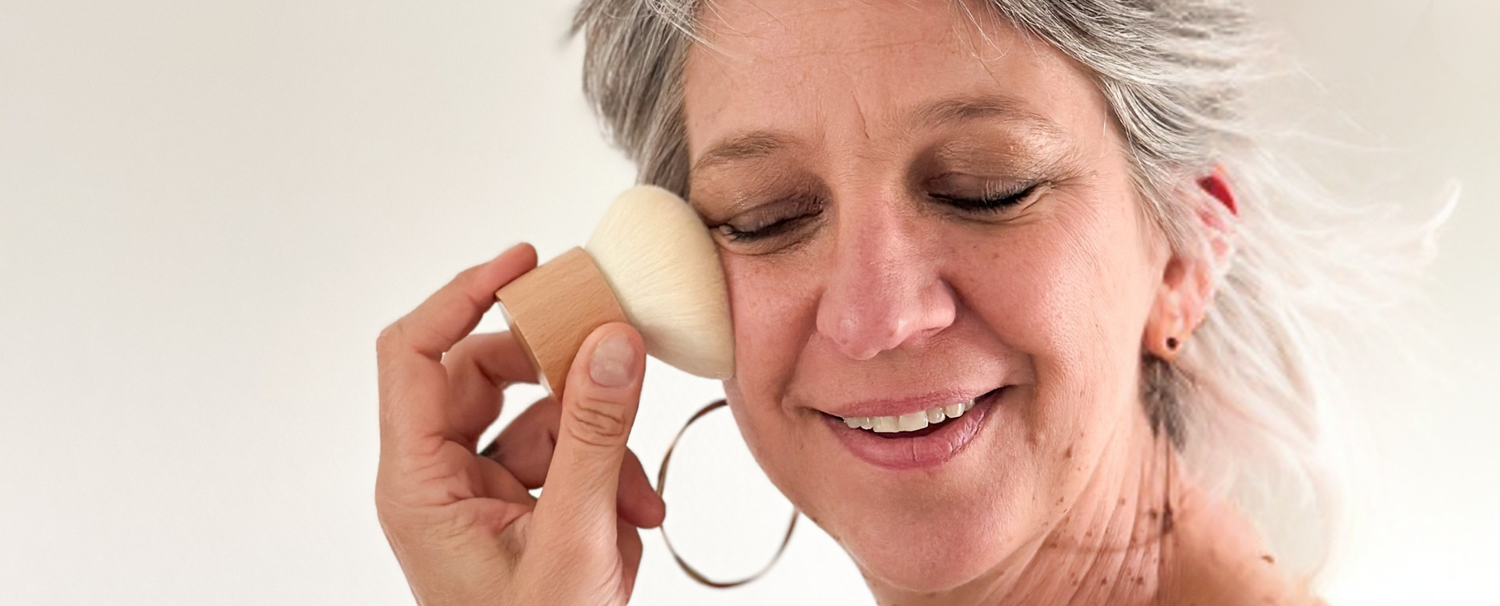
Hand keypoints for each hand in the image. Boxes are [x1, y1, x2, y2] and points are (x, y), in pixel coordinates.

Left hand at [375, 244, 664, 605]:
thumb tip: (611, 343)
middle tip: (607, 352)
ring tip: (633, 497)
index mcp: (419, 482)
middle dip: (557, 377)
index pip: (414, 353)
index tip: (523, 264)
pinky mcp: (516, 511)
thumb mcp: (573, 535)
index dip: (462, 295)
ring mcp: (478, 496)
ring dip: (597, 444)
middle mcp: (438, 480)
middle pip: (484, 376)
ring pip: (534, 419)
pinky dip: (604, 476)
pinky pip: (559, 460)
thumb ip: (594, 433)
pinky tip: (633, 517)